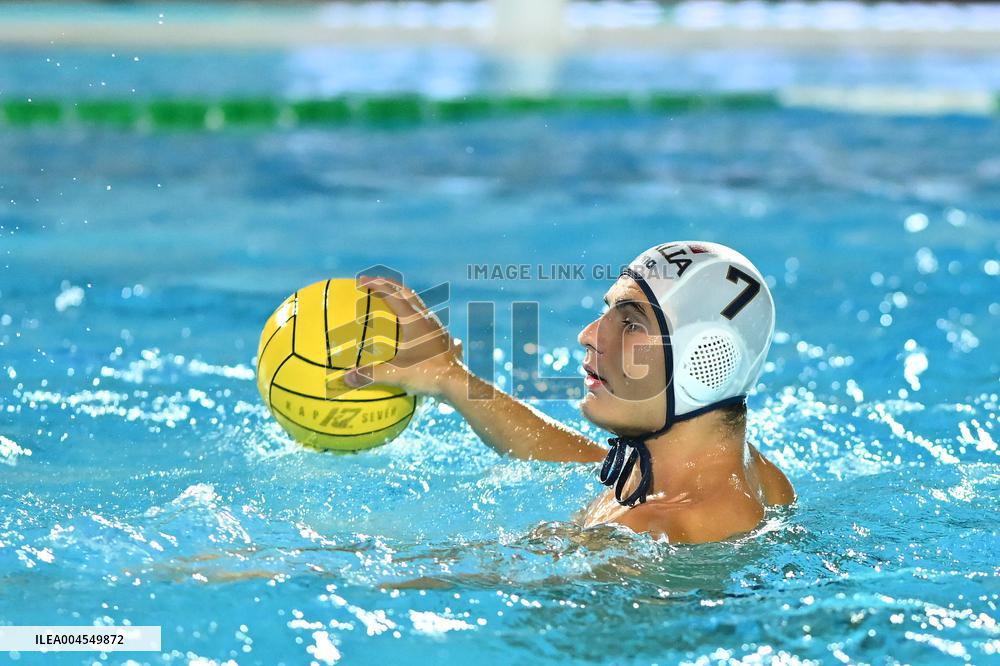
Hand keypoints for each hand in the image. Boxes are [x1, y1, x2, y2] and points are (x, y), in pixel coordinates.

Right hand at [342, 275, 464, 397]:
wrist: (458, 384)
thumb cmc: (427, 374)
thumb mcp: (395, 374)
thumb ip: (370, 375)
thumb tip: (346, 379)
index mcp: (414, 320)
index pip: (392, 294)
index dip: (376, 285)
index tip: (362, 279)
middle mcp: (428, 319)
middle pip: (408, 294)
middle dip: (391, 285)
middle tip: (377, 281)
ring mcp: (439, 329)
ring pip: (421, 307)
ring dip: (407, 300)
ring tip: (396, 302)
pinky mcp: (446, 341)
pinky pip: (431, 325)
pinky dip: (421, 322)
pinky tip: (422, 332)